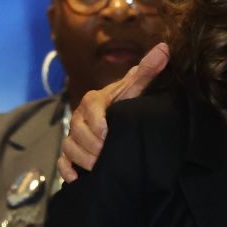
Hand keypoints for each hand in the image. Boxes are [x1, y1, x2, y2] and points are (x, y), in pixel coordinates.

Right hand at [57, 42, 169, 181]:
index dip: (97, 122)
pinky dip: (67, 170)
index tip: (108, 132)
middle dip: (92, 144)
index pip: (91, 108)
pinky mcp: (69, 152)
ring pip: (70, 147)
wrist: (116, 117)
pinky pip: (62, 162)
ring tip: (100, 166)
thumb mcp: (137, 88)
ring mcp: (73, 135)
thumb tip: (164, 47)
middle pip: (78, 132)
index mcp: (95, 100)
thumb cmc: (127, 102)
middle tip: (108, 153)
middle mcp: (80, 117)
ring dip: (83, 158)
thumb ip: (148, 70)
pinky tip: (77, 178)